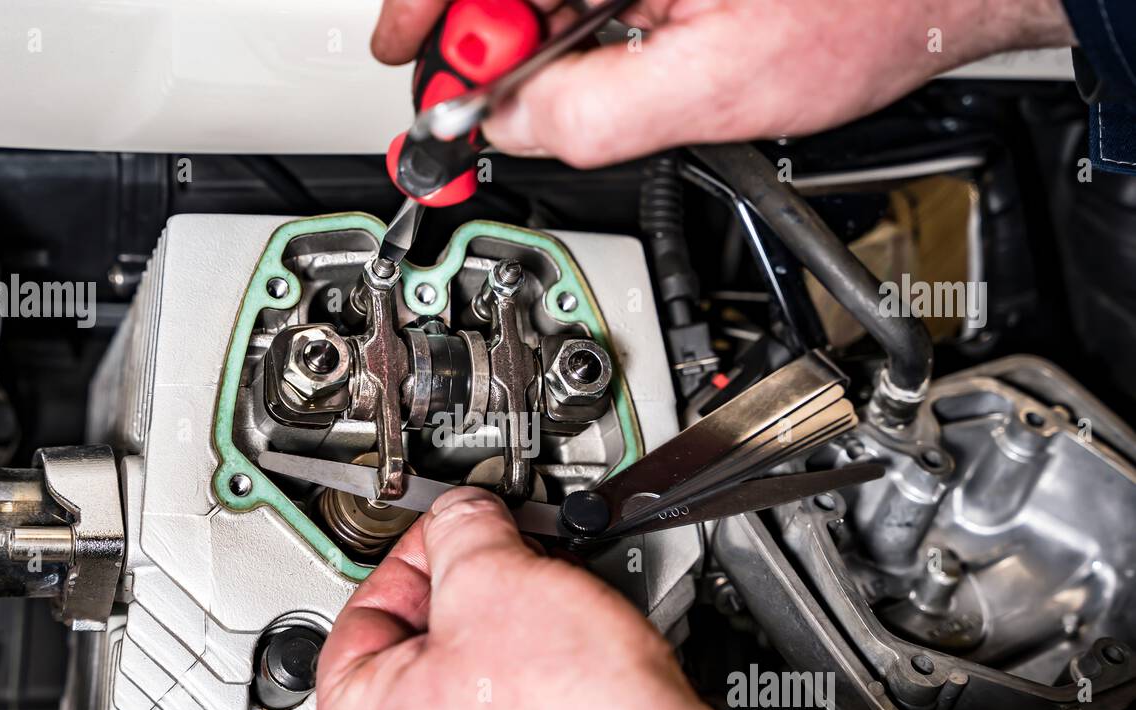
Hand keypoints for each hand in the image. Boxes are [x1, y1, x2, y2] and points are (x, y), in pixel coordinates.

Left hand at [313, 486, 785, 709]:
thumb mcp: (498, 576)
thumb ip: (462, 528)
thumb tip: (461, 517)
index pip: (366, 610)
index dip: (422, 553)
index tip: (460, 534)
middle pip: (415, 661)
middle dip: (470, 603)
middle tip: (516, 575)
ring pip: (463, 706)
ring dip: (504, 654)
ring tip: (553, 630)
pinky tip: (569, 686)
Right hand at [372, 0, 1075, 167]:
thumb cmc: (870, 7)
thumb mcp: (722, 87)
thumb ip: (596, 113)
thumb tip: (509, 129)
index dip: (427, 15)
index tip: (408, 61)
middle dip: (475, 39)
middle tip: (469, 102)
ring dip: (525, 43)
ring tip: (537, 98)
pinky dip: (569, 31)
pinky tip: (586, 64)